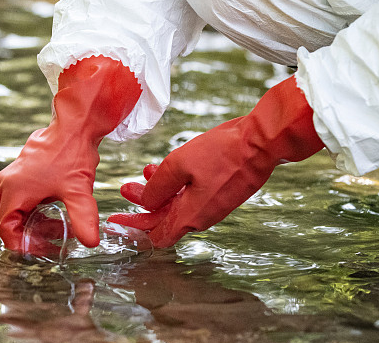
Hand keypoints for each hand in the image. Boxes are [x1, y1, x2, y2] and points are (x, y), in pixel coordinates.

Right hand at [0, 125, 99, 253]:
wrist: (74, 126)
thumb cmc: (72, 154)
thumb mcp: (78, 191)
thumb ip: (83, 219)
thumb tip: (90, 243)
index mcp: (13, 191)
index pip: (6, 230)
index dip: (24, 245)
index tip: (44, 249)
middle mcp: (7, 184)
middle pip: (8, 221)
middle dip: (29, 234)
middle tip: (54, 241)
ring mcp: (12, 176)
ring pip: (14, 209)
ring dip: (32, 222)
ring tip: (58, 227)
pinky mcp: (21, 171)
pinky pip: (19, 198)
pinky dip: (33, 209)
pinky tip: (54, 211)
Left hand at [109, 75, 323, 247]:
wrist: (261, 142)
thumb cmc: (222, 153)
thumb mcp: (178, 166)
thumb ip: (157, 188)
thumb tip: (145, 203)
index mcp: (190, 216)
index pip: (156, 235)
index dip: (134, 228)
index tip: (117, 220)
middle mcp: (201, 216)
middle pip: (164, 218)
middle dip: (142, 204)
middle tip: (125, 189)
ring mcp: (212, 205)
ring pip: (176, 204)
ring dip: (158, 191)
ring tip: (143, 173)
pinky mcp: (220, 192)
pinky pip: (191, 195)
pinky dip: (175, 185)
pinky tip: (166, 167)